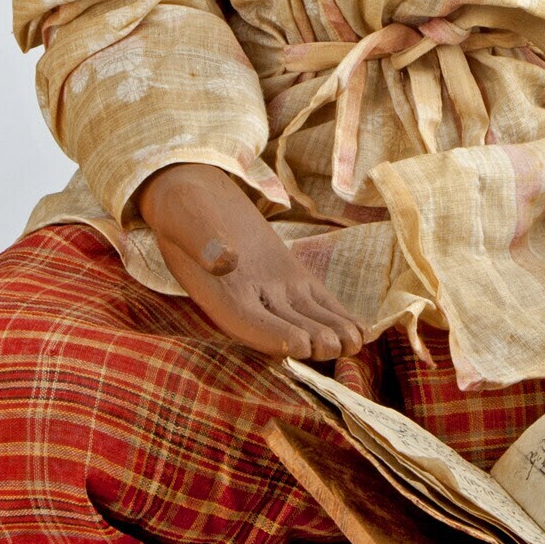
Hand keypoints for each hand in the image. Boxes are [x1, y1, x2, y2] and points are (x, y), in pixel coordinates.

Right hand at [137, 161, 364, 361]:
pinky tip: (360, 330)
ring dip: (329, 333)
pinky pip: (314, 301)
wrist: (197, 197)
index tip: (299, 344)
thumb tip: (224, 260)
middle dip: (311, 340)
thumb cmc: (184, 207)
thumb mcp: (185, 216)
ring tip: (355, 343)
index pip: (247, 322)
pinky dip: (336, 315)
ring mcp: (271, 289)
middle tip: (338, 346)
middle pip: (282, 327)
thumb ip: (202, 239)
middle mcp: (247, 298)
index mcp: (218, 292)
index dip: (274, 336)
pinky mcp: (289, 275)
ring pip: (303, 318)